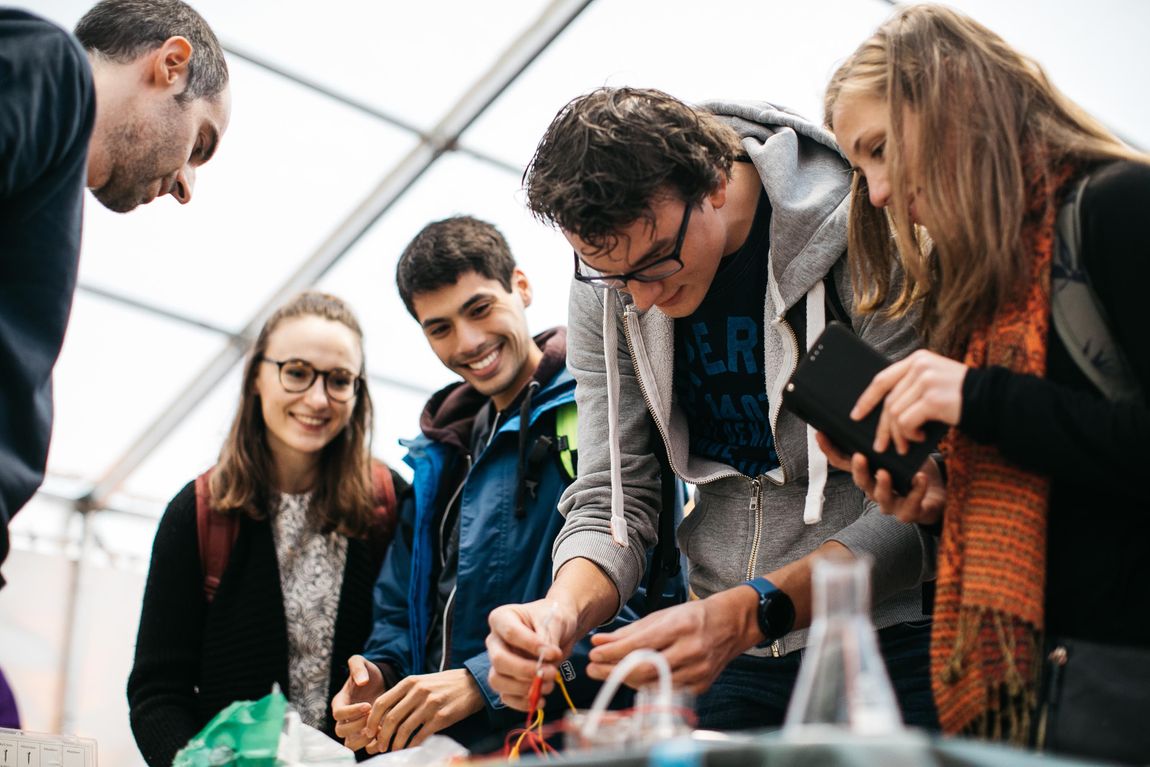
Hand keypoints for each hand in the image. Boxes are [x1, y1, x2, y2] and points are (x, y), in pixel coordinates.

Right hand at [331, 655, 385, 750]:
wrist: (381, 682)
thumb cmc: (369, 672)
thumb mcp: (361, 662)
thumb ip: (358, 667)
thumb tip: (361, 682)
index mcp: (340, 701)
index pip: (338, 713)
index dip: (352, 712)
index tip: (368, 705)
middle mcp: (344, 718)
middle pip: (341, 731)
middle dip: (357, 725)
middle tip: (373, 717)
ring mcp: (353, 728)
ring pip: (350, 743)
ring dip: (364, 739)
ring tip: (379, 728)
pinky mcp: (364, 735)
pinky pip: (364, 747)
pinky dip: (373, 744)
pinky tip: (385, 732)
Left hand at [361, 669, 483, 753]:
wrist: (472, 684)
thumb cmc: (444, 685)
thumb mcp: (422, 682)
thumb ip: (404, 695)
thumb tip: (383, 717)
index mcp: (410, 682)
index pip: (382, 702)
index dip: (372, 720)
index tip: (368, 732)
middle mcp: (418, 692)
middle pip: (390, 718)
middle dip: (381, 736)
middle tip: (378, 746)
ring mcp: (430, 705)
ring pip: (404, 729)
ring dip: (395, 744)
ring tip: (391, 750)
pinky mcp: (442, 717)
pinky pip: (420, 736)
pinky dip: (411, 745)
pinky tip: (409, 749)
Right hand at [486, 599, 577, 710]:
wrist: (560, 630)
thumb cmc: (554, 619)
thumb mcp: (555, 622)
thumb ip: (548, 640)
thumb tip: (544, 660)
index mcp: (502, 618)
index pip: (510, 633)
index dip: (531, 646)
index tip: (554, 653)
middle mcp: (495, 641)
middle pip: (499, 660)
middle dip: (526, 670)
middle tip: (551, 672)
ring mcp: (498, 662)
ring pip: (498, 681)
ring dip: (524, 688)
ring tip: (548, 685)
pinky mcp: (506, 680)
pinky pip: (506, 696)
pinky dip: (522, 702)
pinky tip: (540, 699)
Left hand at [587, 590, 756, 694]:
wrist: (732, 625)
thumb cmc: (694, 617)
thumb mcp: (662, 616)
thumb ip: (629, 631)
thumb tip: (599, 642)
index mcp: (680, 627)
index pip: (640, 644)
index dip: (613, 652)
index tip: (593, 654)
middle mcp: (690, 650)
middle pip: (644, 669)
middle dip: (613, 670)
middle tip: (592, 668)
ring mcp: (697, 671)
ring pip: (653, 683)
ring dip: (625, 680)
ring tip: (606, 673)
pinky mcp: (701, 686)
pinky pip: (666, 691)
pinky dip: (645, 686)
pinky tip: (631, 679)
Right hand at [816, 432, 945, 524]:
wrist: (935, 497)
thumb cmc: (912, 469)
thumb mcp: (895, 449)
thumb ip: (884, 435)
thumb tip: (877, 401)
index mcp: (868, 471)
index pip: (842, 462)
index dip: (829, 450)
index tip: (820, 433)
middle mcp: (874, 488)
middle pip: (860, 480)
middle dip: (859, 469)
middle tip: (859, 456)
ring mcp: (891, 502)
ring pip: (882, 496)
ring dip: (883, 484)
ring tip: (885, 473)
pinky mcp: (909, 512)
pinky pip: (911, 504)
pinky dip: (916, 491)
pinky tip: (919, 478)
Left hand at [851, 349, 965, 455]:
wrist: (995, 401)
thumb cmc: (964, 398)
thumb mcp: (935, 383)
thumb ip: (912, 387)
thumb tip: (884, 411)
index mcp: (918, 359)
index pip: (882, 378)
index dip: (866, 399)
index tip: (856, 415)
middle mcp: (920, 366)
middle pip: (888, 401)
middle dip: (882, 427)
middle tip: (880, 446)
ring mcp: (926, 381)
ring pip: (894, 413)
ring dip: (898, 435)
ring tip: (906, 445)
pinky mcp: (932, 398)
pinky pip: (906, 422)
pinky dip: (909, 435)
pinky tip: (920, 438)